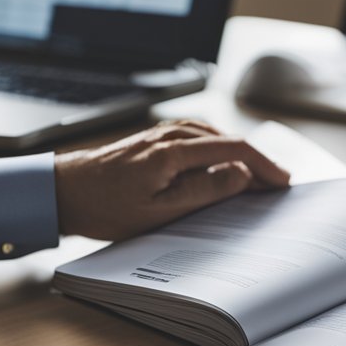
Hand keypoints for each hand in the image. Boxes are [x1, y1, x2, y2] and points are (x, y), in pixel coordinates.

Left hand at [54, 121, 290, 240]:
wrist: (62, 190)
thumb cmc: (104, 207)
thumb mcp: (158, 211)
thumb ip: (203, 191)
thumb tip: (241, 174)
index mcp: (174, 150)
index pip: (235, 149)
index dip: (264, 165)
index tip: (283, 183)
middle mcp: (170, 134)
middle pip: (228, 140)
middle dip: (256, 161)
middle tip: (276, 186)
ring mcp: (161, 133)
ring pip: (214, 136)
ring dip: (238, 155)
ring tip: (255, 177)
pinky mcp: (153, 139)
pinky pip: (196, 138)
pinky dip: (217, 149)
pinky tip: (220, 163)